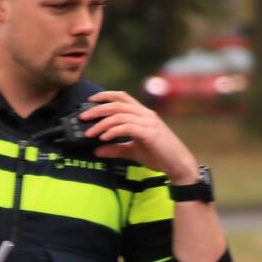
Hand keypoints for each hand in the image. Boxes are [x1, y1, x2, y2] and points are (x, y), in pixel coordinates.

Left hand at [81, 91, 198, 183]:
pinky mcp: (150, 133)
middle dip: (97, 109)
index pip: (122, 97)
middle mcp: (146, 114)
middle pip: (117, 104)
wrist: (179, 166)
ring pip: (120, 115)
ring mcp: (149, 123)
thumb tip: (96, 150)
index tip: (89, 101)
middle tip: (83, 117)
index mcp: (143, 114)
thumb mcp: (133, 152)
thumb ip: (116, 148)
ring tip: (90, 133)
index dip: (105, 96)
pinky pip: (127, 127)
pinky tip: (104, 138)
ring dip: (102, 123)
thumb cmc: (159, 156)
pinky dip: (113, 131)